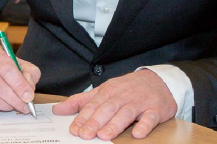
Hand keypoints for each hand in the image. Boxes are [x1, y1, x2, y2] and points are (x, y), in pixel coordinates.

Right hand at [0, 44, 39, 114]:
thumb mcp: (17, 63)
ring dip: (5, 105)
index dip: (19, 85)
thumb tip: (29, 89)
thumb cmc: (0, 67)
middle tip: (25, 107)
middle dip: (15, 99)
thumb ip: (29, 73)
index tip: (29, 97)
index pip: (6, 69)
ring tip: (12, 105)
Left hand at [52, 69, 176, 139]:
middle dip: (95, 122)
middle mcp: (122, 96)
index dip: (83, 117)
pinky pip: (150, 118)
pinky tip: (137, 134)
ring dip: (115, 125)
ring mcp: (139, 102)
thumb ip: (80, 101)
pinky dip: (144, 125)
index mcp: (108, 91)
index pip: (93, 105)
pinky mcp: (155, 109)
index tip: (74, 129)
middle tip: (85, 135)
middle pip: (107, 109)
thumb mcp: (102, 91)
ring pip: (126, 113)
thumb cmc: (126, 88)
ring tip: (104, 136)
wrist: (158, 80)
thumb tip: (57, 109)